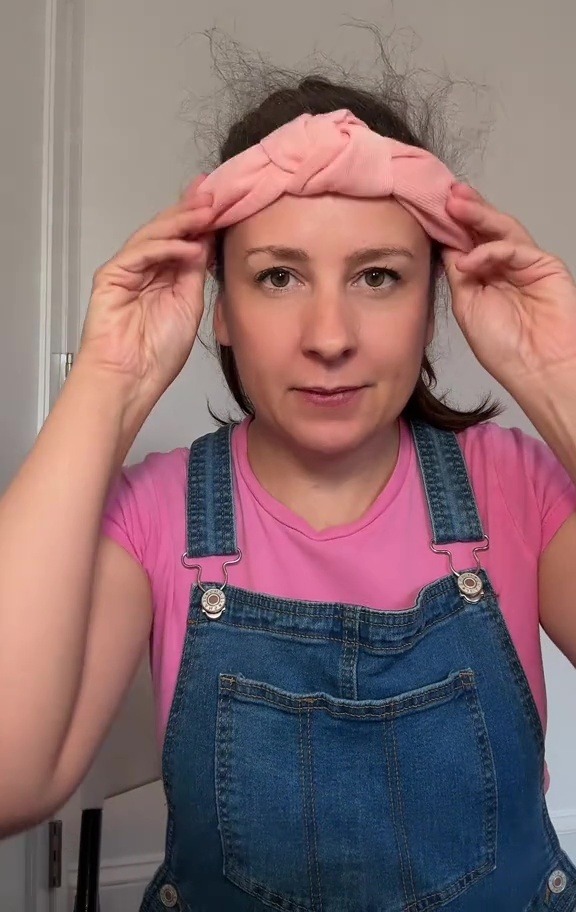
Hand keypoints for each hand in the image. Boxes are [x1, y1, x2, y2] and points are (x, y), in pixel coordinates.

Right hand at [77, 176, 214, 404]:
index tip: (226, 202)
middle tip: (215, 193)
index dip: (203, 221)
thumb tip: (207, 242)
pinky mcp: (111, 276)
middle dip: (193, 210)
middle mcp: (145, 268)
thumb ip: (195, 273)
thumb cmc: (157, 354)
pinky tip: (189, 246)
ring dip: (182, 222)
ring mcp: (127, 270)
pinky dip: (165, 247)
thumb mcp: (189, 305)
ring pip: (154, 235)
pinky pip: (141, 253)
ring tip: (207, 212)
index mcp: (165, 276)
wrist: (131, 379)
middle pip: (168, 230)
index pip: (185, 239)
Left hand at [442, 183, 575, 395]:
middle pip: (482, 230)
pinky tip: (469, 257)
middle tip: (443, 194)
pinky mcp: (544, 265)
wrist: (537, 369)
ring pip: (500, 230)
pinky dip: (490, 250)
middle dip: (463, 211)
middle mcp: (504, 266)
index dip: (448, 226)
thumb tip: (444, 246)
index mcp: (483, 276)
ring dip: (477, 215)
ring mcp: (525, 263)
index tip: (427, 208)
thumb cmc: (505, 348)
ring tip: (454, 202)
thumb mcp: (467, 307)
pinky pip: (515, 248)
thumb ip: (458, 275)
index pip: (465, 242)